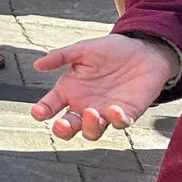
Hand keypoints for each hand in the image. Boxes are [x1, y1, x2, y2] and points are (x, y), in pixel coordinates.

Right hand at [30, 34, 177, 140]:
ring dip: (89, 127)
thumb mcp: (82, 50)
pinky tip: (114, 108)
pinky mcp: (126, 114)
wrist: (143, 51)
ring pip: (92, 132)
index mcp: (69, 90)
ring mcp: (104, 112)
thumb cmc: (111, 50)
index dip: (41, 112)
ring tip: (91, 112)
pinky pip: (120, 124)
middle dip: (62, 130)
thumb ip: (60, 57)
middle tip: (62, 124)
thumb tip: (37, 64)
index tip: (39, 112)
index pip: (50, 106)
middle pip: (68, 127)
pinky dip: (116, 120)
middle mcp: (84, 104)